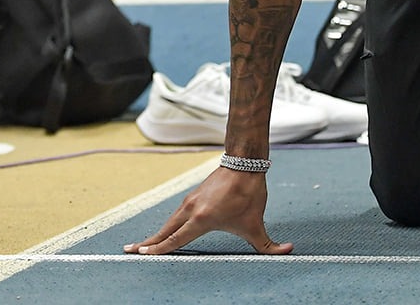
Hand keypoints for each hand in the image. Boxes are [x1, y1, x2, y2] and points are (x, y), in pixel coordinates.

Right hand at [122, 166, 292, 255]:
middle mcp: (190, 210)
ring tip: (142, 244)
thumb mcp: (257, 224)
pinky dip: (166, 225)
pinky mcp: (192, 197)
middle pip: (164, 230)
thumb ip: (270, 244)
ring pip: (168, 222)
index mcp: (201, 219)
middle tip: (130, 250)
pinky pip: (175, 215)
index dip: (159, 249)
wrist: (244, 164)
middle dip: (147, 242)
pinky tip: (164, 231)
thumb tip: (289, 252)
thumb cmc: (249, 194)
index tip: (144, 254)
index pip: (176, 239)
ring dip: (155, 234)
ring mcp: (189, 202)